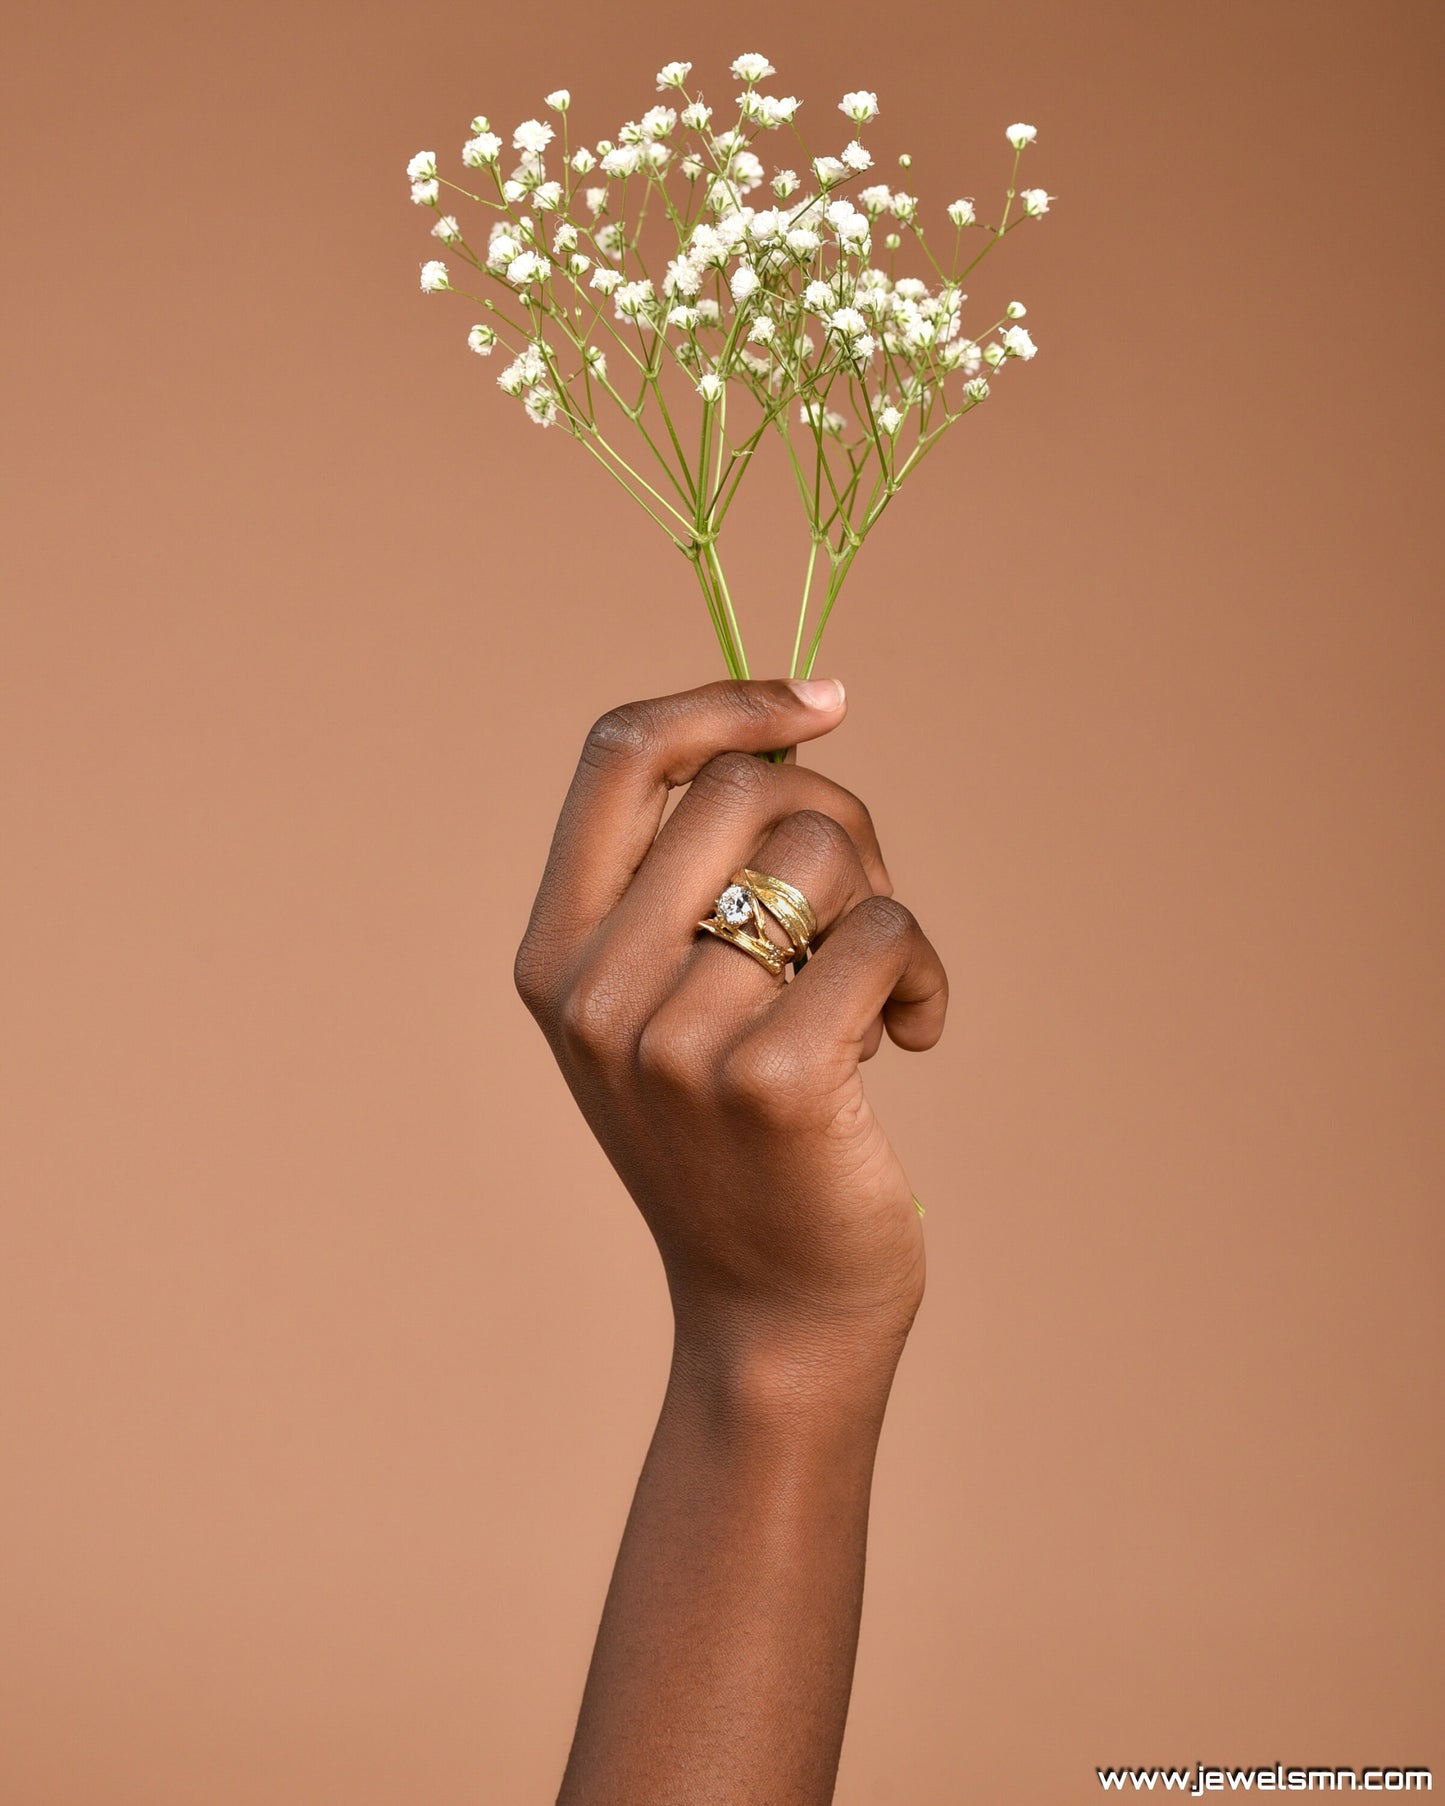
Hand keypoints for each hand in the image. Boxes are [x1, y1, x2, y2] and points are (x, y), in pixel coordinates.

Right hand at [514, 678, 948, 1376]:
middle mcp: (593, 990)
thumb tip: (796, 728)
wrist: (773, 1310)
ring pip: (822, 853)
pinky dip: (927, 970)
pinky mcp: (770, 1081)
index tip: (821, 708)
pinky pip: (884, 932)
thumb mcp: (668, 1004)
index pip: (617, 755)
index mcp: (553, 952)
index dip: (723, 702)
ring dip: (886, 907)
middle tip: (863, 907)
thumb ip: (691, 881)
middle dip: (839, 823)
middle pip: (743, 786)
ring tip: (884, 989)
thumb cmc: (739, 1137)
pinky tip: (919, 1032)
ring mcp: (672, 1039)